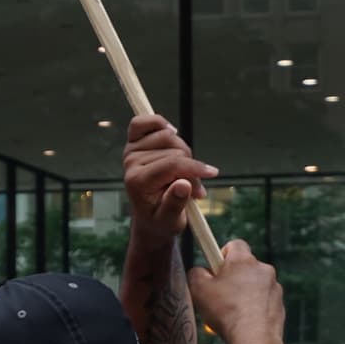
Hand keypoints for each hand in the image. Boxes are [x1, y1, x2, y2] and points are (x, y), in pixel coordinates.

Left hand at [122, 115, 218, 242]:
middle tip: (194, 189)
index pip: (172, 164)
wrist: (149, 219)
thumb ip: (176, 203)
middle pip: (174, 149)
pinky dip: (160, 124)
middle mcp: (131, 163)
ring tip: (186, 176)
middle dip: (190, 168)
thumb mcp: (171, 221)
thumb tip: (184, 184)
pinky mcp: (133, 143)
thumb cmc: (161, 221)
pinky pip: (142, 122)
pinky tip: (172, 134)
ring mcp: (131, 151)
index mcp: (138, 182)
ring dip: (184, 153)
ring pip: (169, 136)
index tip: (213, 174)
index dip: (195, 168)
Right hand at [188, 240, 283, 343]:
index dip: (222, 254)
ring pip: (255, 284)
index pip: (234, 244)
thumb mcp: (198, 289)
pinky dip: (254, 307)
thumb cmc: (225, 311)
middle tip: (220, 294)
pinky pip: (264, 301)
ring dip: (244, 293)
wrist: (254, 339)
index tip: (215, 269)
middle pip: (245, 266)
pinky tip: (244, 321)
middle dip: (233, 277)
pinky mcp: (280, 304)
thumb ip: (196, 273)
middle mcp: (263, 269)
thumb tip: (200, 271)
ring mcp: (274, 287)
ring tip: (231, 312)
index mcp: (243, 260)